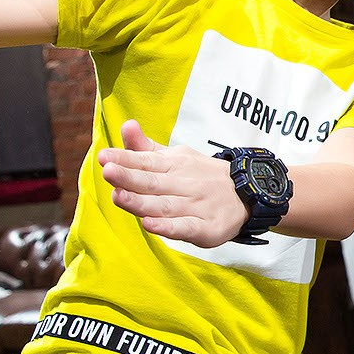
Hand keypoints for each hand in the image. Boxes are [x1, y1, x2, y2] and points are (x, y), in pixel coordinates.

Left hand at [99, 120, 249, 245]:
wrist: (248, 194)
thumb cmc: (202, 177)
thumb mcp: (177, 157)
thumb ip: (146, 148)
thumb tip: (126, 125)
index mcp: (175, 165)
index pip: (147, 161)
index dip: (125, 159)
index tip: (105, 157)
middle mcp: (185, 185)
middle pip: (153, 183)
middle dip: (130, 177)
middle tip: (108, 171)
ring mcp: (196, 207)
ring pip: (165, 205)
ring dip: (142, 202)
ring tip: (119, 197)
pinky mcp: (207, 228)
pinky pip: (186, 227)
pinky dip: (168, 227)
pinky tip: (151, 224)